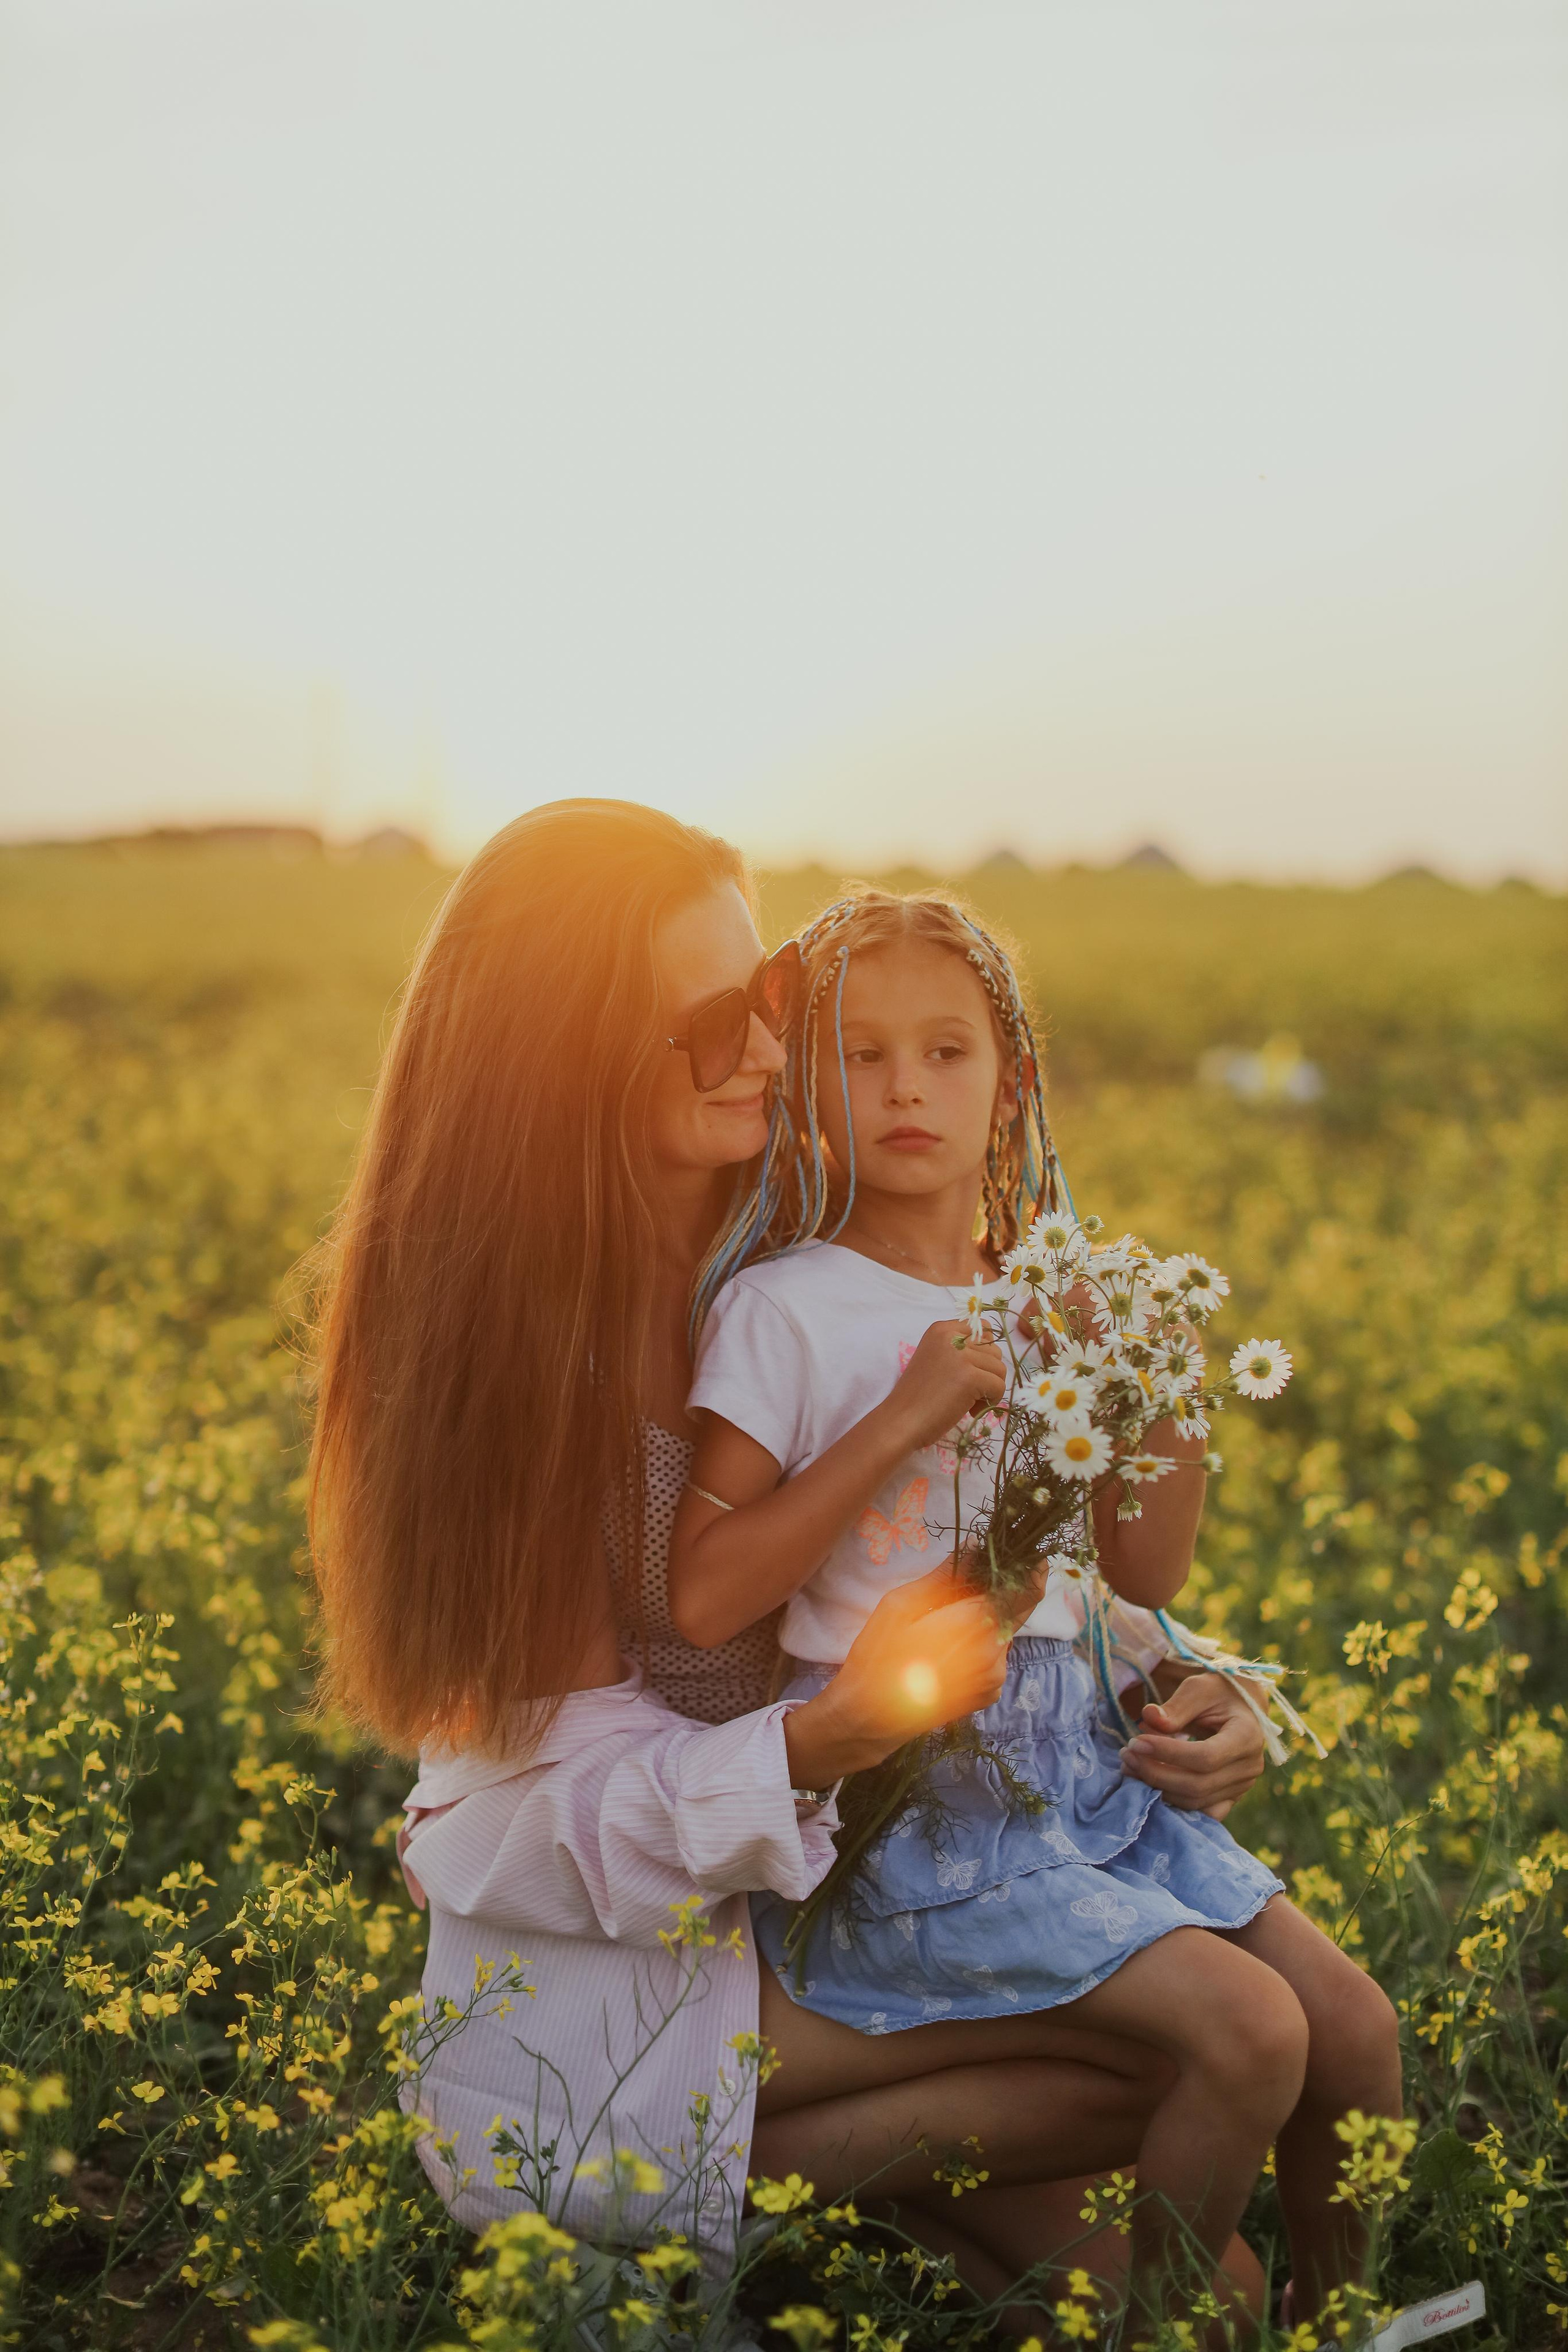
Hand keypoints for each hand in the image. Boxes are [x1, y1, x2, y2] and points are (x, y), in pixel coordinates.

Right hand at [783, 1565, 1010, 1784]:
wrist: (871, 1719)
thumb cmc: (878, 1657)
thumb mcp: (901, 1605)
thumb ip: (944, 1575)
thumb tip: (975, 1548)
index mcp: (975, 1625)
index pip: (1026, 1590)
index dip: (1029, 1568)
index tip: (1022, 1554)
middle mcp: (995, 1653)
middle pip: (1019, 1609)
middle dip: (1004, 1589)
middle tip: (973, 1580)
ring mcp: (995, 1677)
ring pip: (1006, 1632)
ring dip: (989, 1618)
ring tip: (949, 1620)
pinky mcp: (990, 1693)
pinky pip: (996, 1656)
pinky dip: (983, 1644)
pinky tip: (950, 1647)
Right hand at [886, 1319, 1005, 1450]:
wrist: (901, 1420)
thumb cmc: (917, 1396)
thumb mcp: (936, 1359)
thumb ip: (958, 1350)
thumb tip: (992, 1356)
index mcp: (941, 1329)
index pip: (982, 1329)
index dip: (983, 1353)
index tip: (970, 1371)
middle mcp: (951, 1336)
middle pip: (994, 1351)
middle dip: (986, 1373)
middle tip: (966, 1392)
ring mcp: (961, 1356)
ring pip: (999, 1369)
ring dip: (989, 1389)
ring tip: (967, 1401)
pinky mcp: (970, 1376)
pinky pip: (999, 1387)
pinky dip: (990, 1402)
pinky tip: (970, 1410)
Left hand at [1119, 1670, 1266, 1819]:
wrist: (1241, 1708)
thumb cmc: (1219, 1693)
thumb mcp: (1199, 1688)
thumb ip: (1176, 1706)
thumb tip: (1148, 1718)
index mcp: (1247, 1736)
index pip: (1205, 1757)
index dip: (1167, 1753)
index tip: (1137, 1742)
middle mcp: (1249, 1767)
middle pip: (1197, 1784)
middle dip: (1156, 1773)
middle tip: (1127, 1754)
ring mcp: (1242, 1787)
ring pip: (1195, 1801)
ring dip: (1158, 1787)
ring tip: (1131, 1766)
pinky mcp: (1231, 1797)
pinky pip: (1201, 1810)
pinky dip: (1173, 1802)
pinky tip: (1150, 1785)